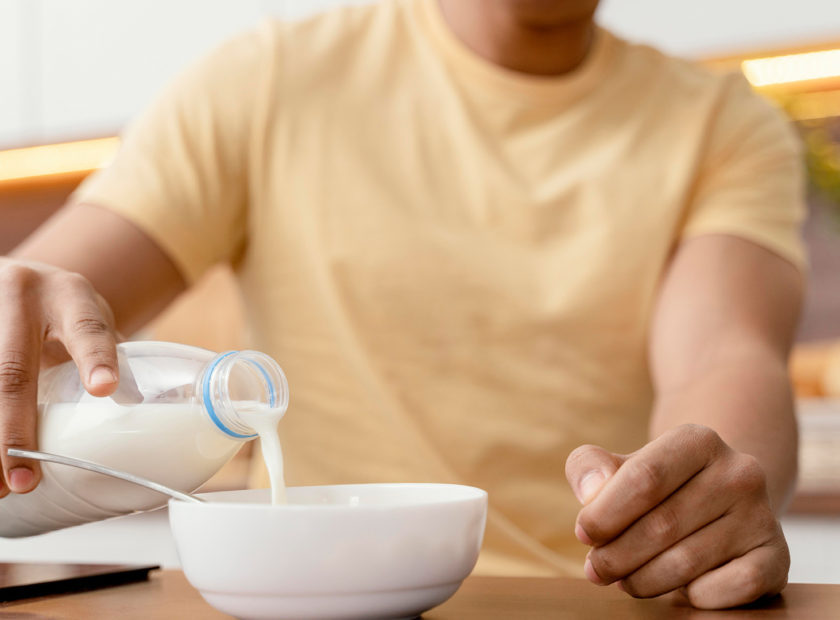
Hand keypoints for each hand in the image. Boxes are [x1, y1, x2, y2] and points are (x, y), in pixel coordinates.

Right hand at [0, 258, 118, 496]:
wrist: (11, 275)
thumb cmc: (58, 308)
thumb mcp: (85, 317)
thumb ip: (108, 354)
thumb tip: (139, 409)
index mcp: (68, 295)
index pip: (86, 328)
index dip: (96, 358)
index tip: (105, 389)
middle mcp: (20, 297)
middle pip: (13, 370)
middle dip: (15, 429)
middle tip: (23, 481)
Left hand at [565, 424, 789, 608]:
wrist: (719, 501)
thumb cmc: (655, 486)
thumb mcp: (621, 465)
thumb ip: (590, 466)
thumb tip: (590, 492)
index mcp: (698, 440)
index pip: (644, 478)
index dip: (606, 513)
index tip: (583, 533)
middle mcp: (739, 472)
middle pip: (662, 525)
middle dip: (617, 555)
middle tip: (595, 569)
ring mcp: (762, 515)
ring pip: (688, 562)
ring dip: (643, 580)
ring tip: (624, 580)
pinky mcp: (776, 558)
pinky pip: (729, 588)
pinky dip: (693, 597)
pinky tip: (676, 589)